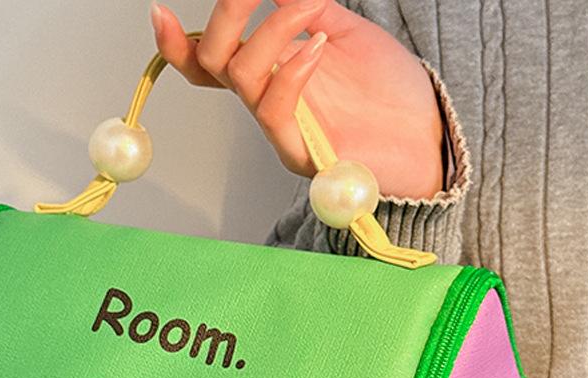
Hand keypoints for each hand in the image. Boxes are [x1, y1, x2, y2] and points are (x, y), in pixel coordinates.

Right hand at [151, 0, 443, 198]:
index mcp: (269, 73)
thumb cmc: (389, 89)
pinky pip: (275, 109)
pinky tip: (320, 45)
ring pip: (242, 76)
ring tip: (311, 4)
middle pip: (212, 64)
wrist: (426, 136)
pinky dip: (292, 68)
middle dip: (226, 14)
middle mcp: (266, 101)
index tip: (161, 12)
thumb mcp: (343, 29)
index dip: (179, 42)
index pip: (209, 61)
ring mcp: (281, 128)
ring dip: (271, 28)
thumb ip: (305, 7)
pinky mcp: (300, 152)